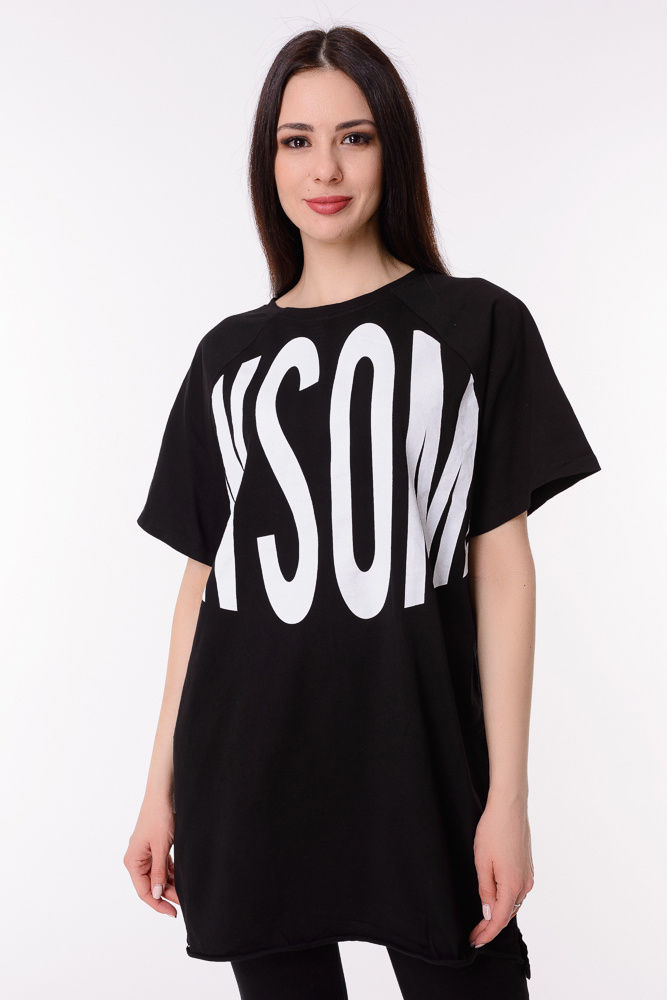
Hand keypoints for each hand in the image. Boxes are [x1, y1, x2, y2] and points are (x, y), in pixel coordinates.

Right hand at [124, 796, 178, 917]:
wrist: (163, 794)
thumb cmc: (159, 817)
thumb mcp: (161, 848)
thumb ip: (158, 872)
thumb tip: (156, 895)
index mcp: (132, 861)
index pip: (143, 891)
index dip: (158, 904)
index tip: (172, 912)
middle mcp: (136, 859)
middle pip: (150, 884)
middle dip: (166, 894)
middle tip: (183, 902)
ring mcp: (145, 853)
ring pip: (157, 876)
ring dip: (169, 884)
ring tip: (184, 892)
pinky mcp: (154, 846)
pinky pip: (161, 865)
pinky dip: (170, 872)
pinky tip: (181, 878)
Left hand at [468, 796, 533, 947]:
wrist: (510, 807)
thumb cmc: (493, 831)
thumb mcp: (482, 862)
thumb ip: (485, 890)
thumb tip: (488, 913)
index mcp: (512, 885)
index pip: (499, 920)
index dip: (486, 934)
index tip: (474, 942)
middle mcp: (525, 884)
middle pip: (508, 914)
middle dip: (491, 927)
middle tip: (474, 934)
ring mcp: (528, 876)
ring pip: (513, 903)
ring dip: (499, 914)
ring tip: (482, 922)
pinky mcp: (528, 867)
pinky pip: (516, 892)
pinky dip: (506, 901)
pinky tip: (495, 901)